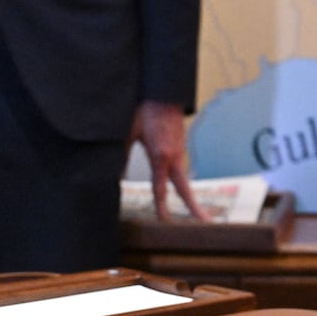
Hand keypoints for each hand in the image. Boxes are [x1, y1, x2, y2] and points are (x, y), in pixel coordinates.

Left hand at [131, 100, 205, 221]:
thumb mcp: (128, 132)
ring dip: (188, 196)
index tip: (164, 222)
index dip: (161, 207)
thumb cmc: (146, 110)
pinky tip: (178, 188)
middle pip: (186, 188)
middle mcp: (174, 157)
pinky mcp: (180, 147)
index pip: (161, 188)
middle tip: (206, 222)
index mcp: (161, 156)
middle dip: (195, 207)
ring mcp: (180, 152)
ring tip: (195, 212)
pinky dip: (181, 182)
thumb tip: (111, 172)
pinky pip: (180, 169)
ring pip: (183, 179)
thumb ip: (121, 153)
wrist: (165, 92)